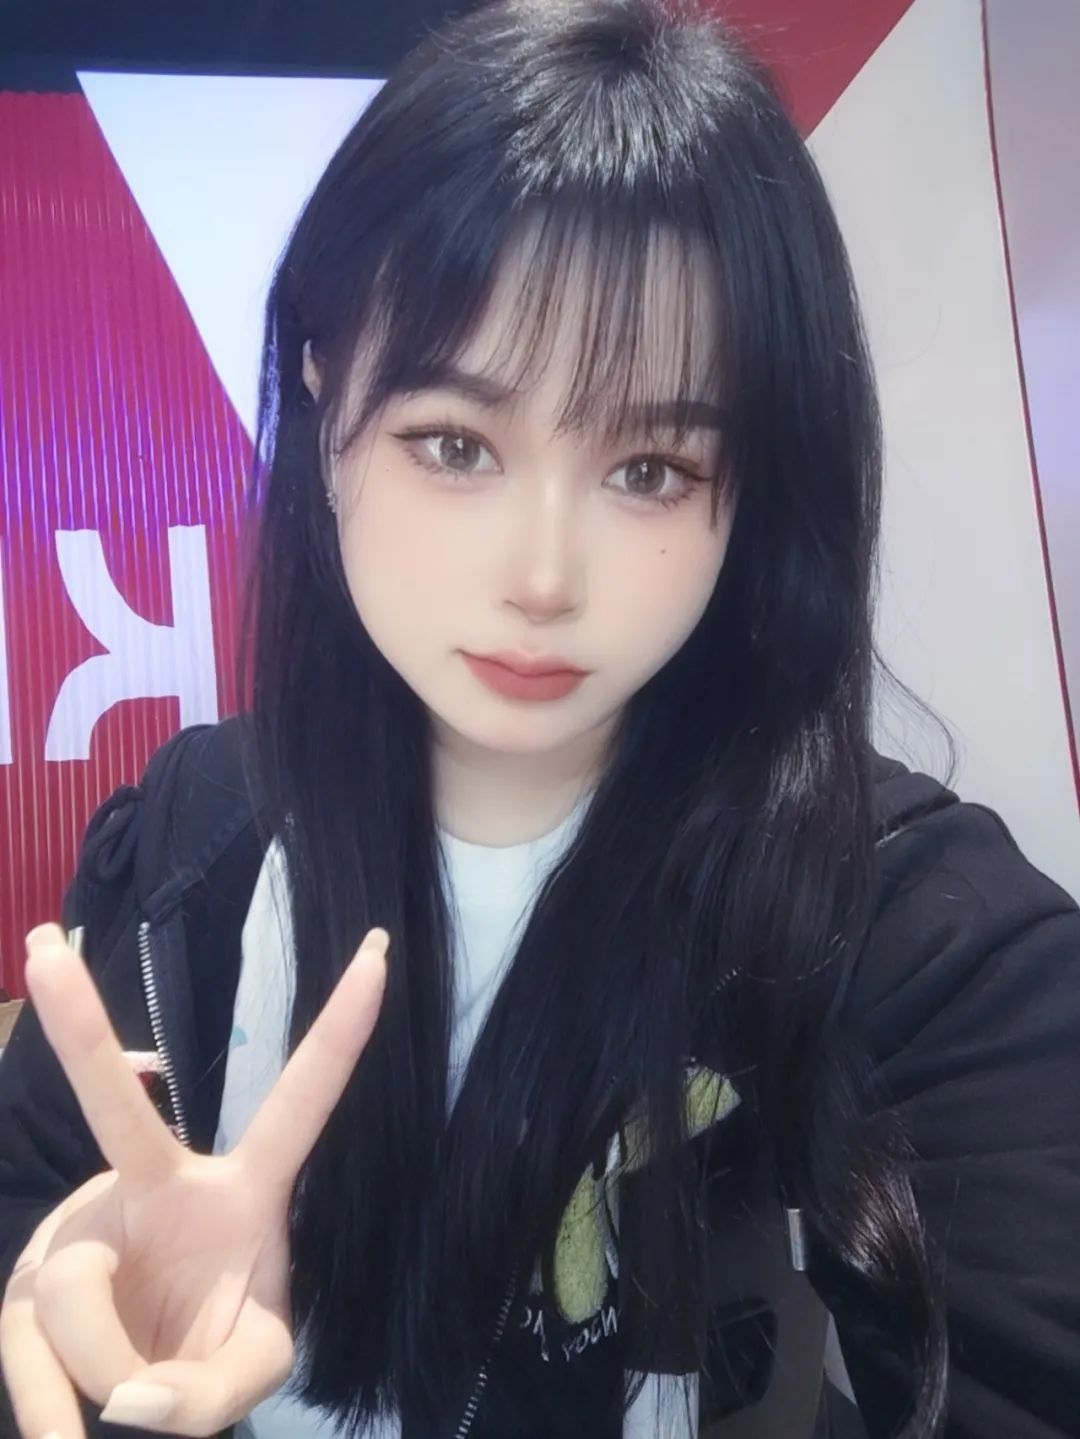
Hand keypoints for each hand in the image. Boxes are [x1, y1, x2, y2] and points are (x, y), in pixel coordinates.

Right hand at [0, 920, 388, 1437]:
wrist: (129, 1389)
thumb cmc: (210, 1349)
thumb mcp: (248, 1372)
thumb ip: (212, 1394)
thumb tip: (130, 1400)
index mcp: (239, 1190)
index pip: (301, 1101)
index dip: (342, 1031)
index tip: (378, 949)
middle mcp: (152, 1188)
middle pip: (116, 1111)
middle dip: (81, 1029)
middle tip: (43, 949)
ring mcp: (79, 1232)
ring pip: (76, 1296)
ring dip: (107, 1375)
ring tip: (123, 1408)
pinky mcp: (24, 1289)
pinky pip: (34, 1362)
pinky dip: (60, 1418)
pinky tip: (72, 1429)